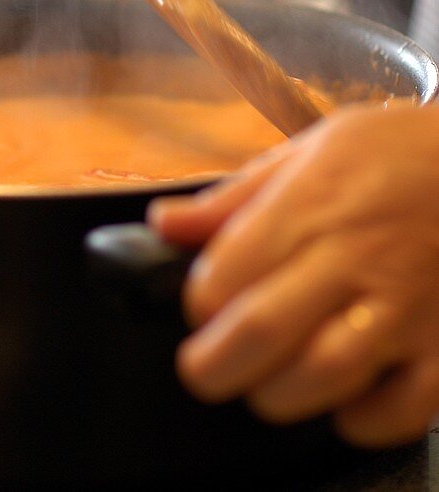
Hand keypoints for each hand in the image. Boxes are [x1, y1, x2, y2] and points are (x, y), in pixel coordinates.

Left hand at [148, 101, 438, 446]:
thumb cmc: (396, 151)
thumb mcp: (312, 148)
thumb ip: (235, 196)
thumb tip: (163, 223)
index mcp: (311, 205)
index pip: (228, 273)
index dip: (199, 302)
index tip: (200, 306)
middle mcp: (354, 258)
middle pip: (265, 332)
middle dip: (215, 365)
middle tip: (204, 369)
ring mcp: (405, 307)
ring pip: (328, 375)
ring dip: (281, 394)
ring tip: (267, 383)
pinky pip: (404, 406)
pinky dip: (365, 420)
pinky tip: (343, 401)